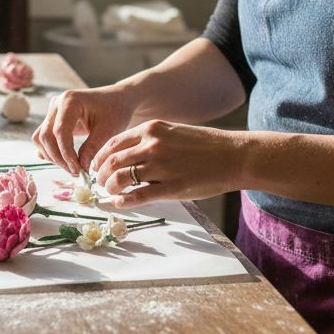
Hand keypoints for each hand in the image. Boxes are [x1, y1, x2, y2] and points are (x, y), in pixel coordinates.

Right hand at [32, 85, 139, 175]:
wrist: (118, 99)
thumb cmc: (115, 110)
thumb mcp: (108, 130)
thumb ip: (92, 148)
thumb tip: (80, 168)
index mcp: (70, 101)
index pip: (59, 132)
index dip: (66, 153)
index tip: (78, 169)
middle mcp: (57, 104)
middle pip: (45, 136)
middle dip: (58, 158)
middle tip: (75, 171)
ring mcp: (53, 111)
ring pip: (40, 138)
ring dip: (52, 156)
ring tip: (72, 167)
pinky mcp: (54, 120)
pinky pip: (44, 138)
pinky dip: (51, 151)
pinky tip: (65, 161)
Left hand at [91, 120, 248, 207]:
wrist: (235, 156)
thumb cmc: (207, 146)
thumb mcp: (174, 133)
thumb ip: (152, 141)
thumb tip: (130, 156)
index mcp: (152, 130)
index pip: (113, 144)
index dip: (100, 158)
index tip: (98, 167)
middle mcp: (152, 146)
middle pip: (112, 162)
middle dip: (102, 175)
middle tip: (101, 183)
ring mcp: (161, 167)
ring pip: (121, 179)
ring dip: (110, 188)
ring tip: (111, 193)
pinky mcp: (171, 187)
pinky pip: (138, 196)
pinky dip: (124, 201)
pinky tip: (120, 203)